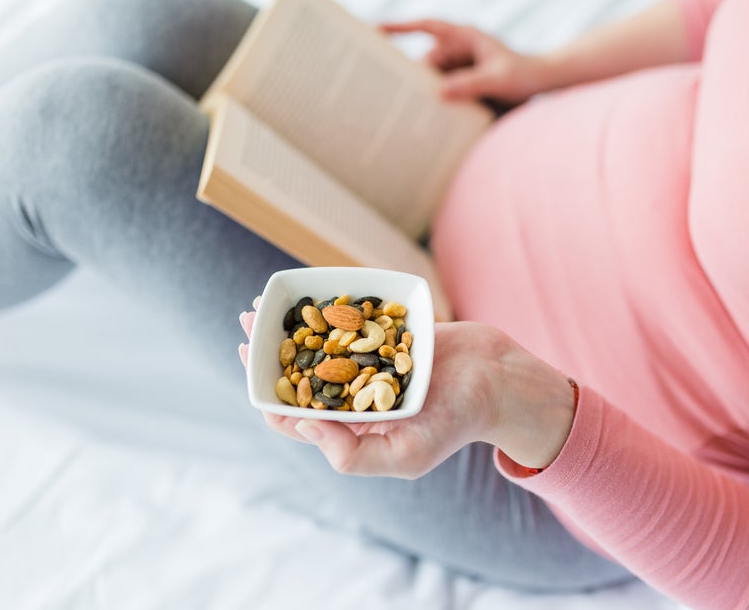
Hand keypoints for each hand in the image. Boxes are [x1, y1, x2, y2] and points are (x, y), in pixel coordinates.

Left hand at [238, 306, 576, 478]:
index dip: (267, 391)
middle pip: (302, 373)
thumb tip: (304, 428)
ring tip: (265, 304)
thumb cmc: (458, 423)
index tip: (247, 360)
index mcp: (354, 428)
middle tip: (248, 320)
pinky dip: (330, 307)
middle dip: (271, 351)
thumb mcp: (407, 455)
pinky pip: (354, 321)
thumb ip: (353, 454)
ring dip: (292, 326)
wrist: (501, 380)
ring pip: (321, 344)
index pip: (297, 415)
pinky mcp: (390, 335)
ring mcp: (372, 363)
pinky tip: (310, 292)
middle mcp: (357, 396)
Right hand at [382, 19, 548, 106]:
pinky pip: (444, 95)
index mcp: (465, 37)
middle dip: (414, 78)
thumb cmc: (527, 75)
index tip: (376, 30)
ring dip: (427, 97)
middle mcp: (459, 51)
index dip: (400, 27)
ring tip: (412, 113)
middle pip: (427, 63)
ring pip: (434, 82)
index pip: (427, 27)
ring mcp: (460, 69)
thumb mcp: (500, 79)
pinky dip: (439, 107)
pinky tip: (431, 122)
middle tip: (396, 95)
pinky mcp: (464, 87)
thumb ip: (472, 84)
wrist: (545, 86)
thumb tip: (440, 92)